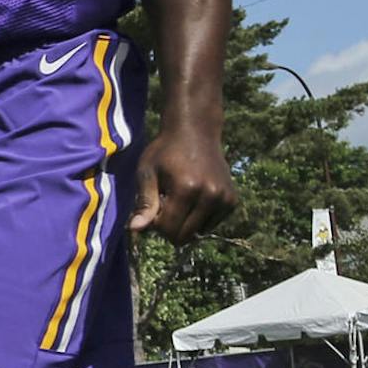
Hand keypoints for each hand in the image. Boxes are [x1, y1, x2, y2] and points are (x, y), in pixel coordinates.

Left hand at [129, 124, 235, 246]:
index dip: (154, 224)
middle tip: (165, 204)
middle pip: (184, 235)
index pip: (168, 229)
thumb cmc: (165, 152)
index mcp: (187, 188)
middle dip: (169, 227)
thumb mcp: (148, 173)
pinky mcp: (232, 201)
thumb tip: (135, 229)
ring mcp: (225, 199)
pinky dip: (199, 219)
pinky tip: (193, 199)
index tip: (152, 206)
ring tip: (180, 200)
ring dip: (185, 224)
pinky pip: (211, 225)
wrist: (196, 132)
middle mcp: (211, 195)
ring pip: (198, 233)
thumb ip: (145, 202)